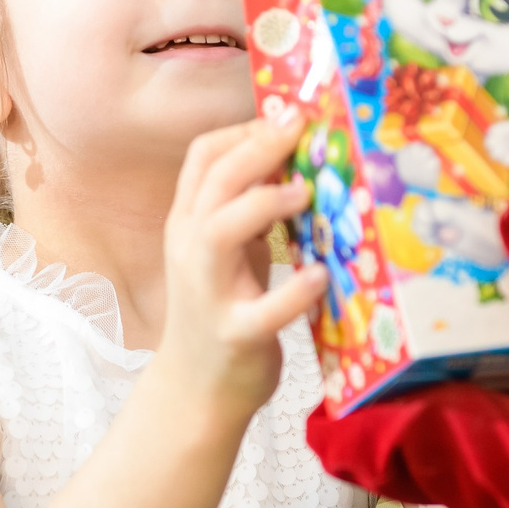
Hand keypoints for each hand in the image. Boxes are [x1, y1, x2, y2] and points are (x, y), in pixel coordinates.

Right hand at [150, 112, 326, 421]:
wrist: (195, 389)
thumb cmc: (221, 310)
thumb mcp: (225, 252)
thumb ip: (246, 208)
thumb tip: (296, 159)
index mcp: (188, 225)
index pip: (202, 158)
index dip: (244, 131)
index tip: (287, 118)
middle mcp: (190, 251)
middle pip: (212, 182)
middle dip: (257, 148)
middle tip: (302, 130)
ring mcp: (209, 294)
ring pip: (219, 232)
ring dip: (264, 203)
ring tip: (305, 192)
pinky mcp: (234, 335)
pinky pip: (263, 310)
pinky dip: (294, 291)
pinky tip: (320, 275)